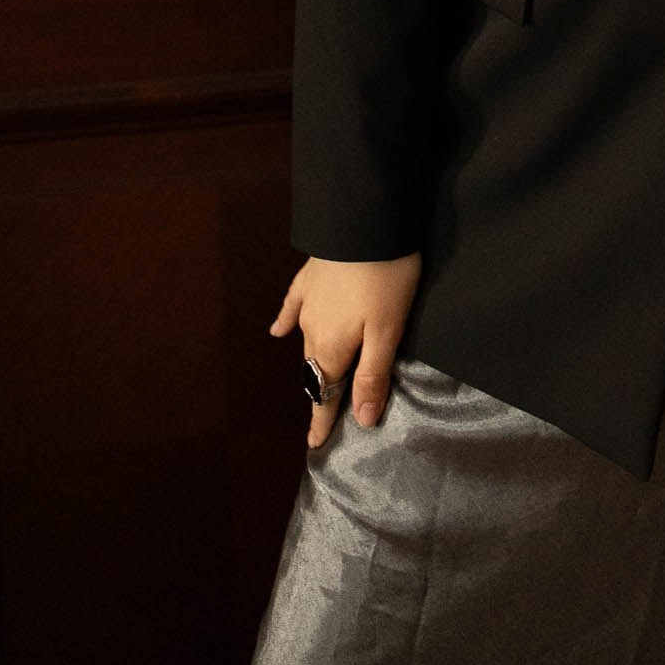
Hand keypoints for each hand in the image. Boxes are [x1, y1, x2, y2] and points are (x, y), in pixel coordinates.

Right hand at [269, 251, 422, 448]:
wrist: (365, 219)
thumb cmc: (385, 276)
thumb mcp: (387, 330)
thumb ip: (373, 374)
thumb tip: (361, 420)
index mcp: (332, 346)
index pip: (326, 393)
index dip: (324, 419)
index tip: (316, 446)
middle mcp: (313, 328)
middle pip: (316, 370)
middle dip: (320, 394)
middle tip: (322, 417)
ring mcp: (308, 300)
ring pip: (306, 341)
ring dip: (311, 364)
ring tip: (314, 382)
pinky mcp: (310, 276)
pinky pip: (292, 305)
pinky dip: (286, 320)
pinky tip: (277, 330)